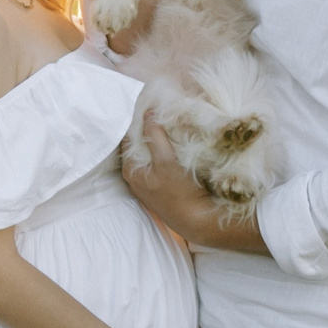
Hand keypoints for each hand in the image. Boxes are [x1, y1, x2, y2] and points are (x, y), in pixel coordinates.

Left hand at [123, 119, 269, 255]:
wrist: (199, 221)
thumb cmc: (180, 192)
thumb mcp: (166, 161)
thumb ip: (155, 137)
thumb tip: (148, 113)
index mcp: (130, 169)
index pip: (129, 138)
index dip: (139, 121)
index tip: (150, 107)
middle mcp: (136, 176)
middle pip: (140, 146)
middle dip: (149, 130)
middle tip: (161, 112)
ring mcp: (150, 182)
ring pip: (151, 154)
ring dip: (159, 141)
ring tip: (170, 123)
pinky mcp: (163, 186)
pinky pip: (161, 163)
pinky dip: (166, 152)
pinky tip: (176, 143)